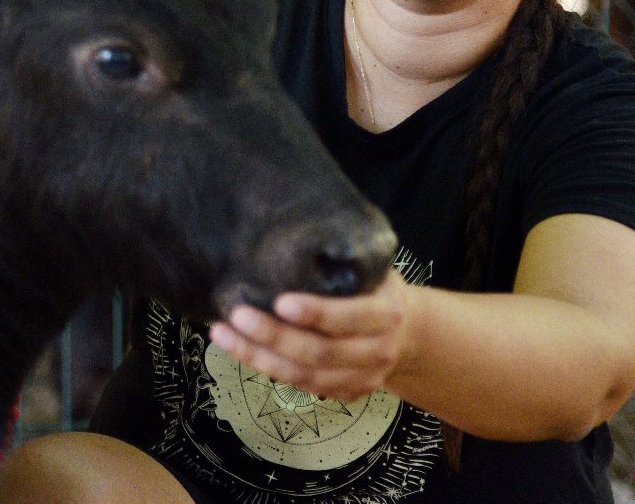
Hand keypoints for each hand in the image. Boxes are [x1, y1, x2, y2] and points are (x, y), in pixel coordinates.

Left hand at [208, 269, 410, 401]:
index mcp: (386, 314)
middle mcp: (377, 351)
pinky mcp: (345, 393)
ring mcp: (363, 378)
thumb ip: (343, 265)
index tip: (279, 300)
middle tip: (237, 314)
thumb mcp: (373, 270)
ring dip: (259, 357)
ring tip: (224, 334)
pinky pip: (301, 385)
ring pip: (305, 375)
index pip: (349, 317)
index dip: (315, 312)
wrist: (410, 333)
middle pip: (320, 352)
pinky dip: (267, 367)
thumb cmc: (377, 289)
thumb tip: (289, 239)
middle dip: (274, 336)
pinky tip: (240, 348)